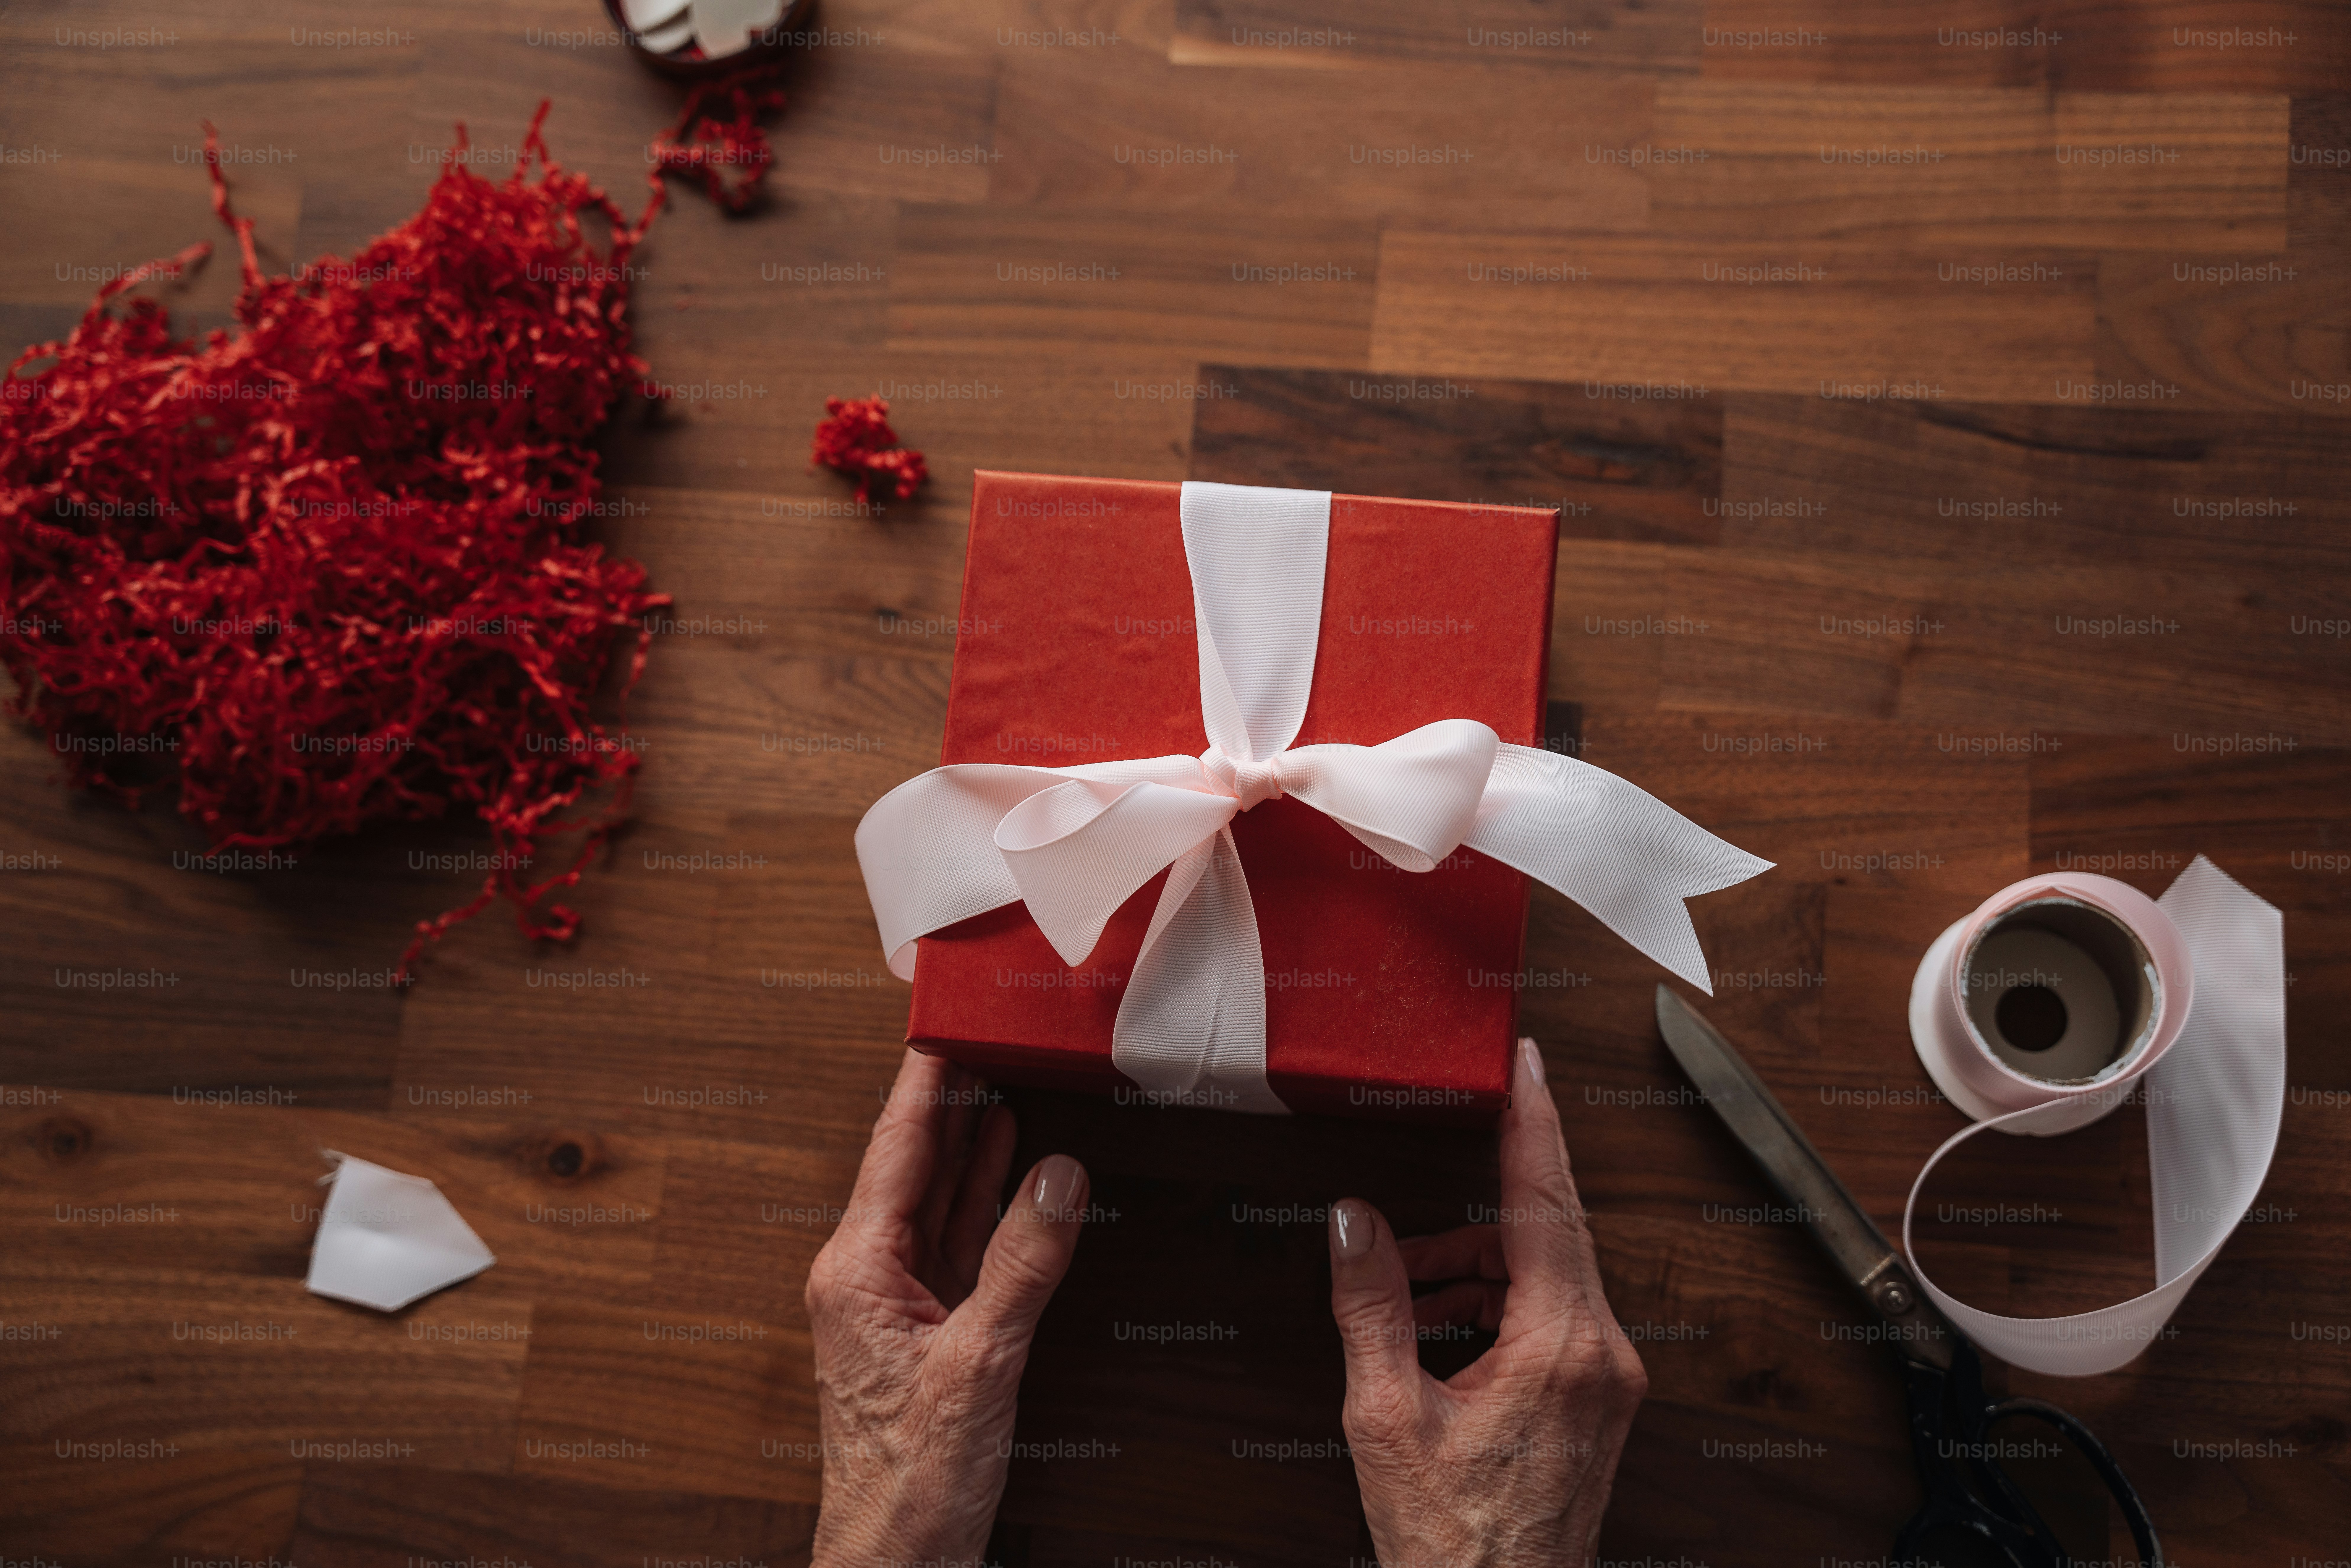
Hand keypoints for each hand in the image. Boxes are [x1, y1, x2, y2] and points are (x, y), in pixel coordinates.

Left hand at [805, 1049, 1088, 1566]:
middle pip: (914, 1164)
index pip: (896, 1149)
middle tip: (984, 1027)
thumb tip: (1058, 1179)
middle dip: (950, 1096)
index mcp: (856, 1272)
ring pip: (939, 1199)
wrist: (896, 1564)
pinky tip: (1008, 1164)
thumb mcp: (978, 1366)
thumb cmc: (912, 1485)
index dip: (923, 1081)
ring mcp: (896, 1302)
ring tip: (1000, 1073)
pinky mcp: (929, 1329)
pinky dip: (985, 1199)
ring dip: (972, 1141)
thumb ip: (1021, 1266)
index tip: (943, 1019)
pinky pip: (958, 1242)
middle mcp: (866, 1276)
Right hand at [1328, 1036, 1647, 1566]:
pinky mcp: (1597, 1405)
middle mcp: (1603, 1356)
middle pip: (1546, 1237)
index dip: (1531, 1123)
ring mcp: (1608, 1383)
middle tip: (1410, 1226)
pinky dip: (1492, 1310)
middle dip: (1472, 1219)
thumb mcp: (1388, 1417)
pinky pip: (1550, 1320)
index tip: (1524, 1064)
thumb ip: (1371, 1307)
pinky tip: (1435, 1336)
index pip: (1547, 1203)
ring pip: (1544, 1279)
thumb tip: (1353, 1224)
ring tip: (1404, 1304)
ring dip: (1473, 1273)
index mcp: (1562, 1348)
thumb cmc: (1452, 1543)